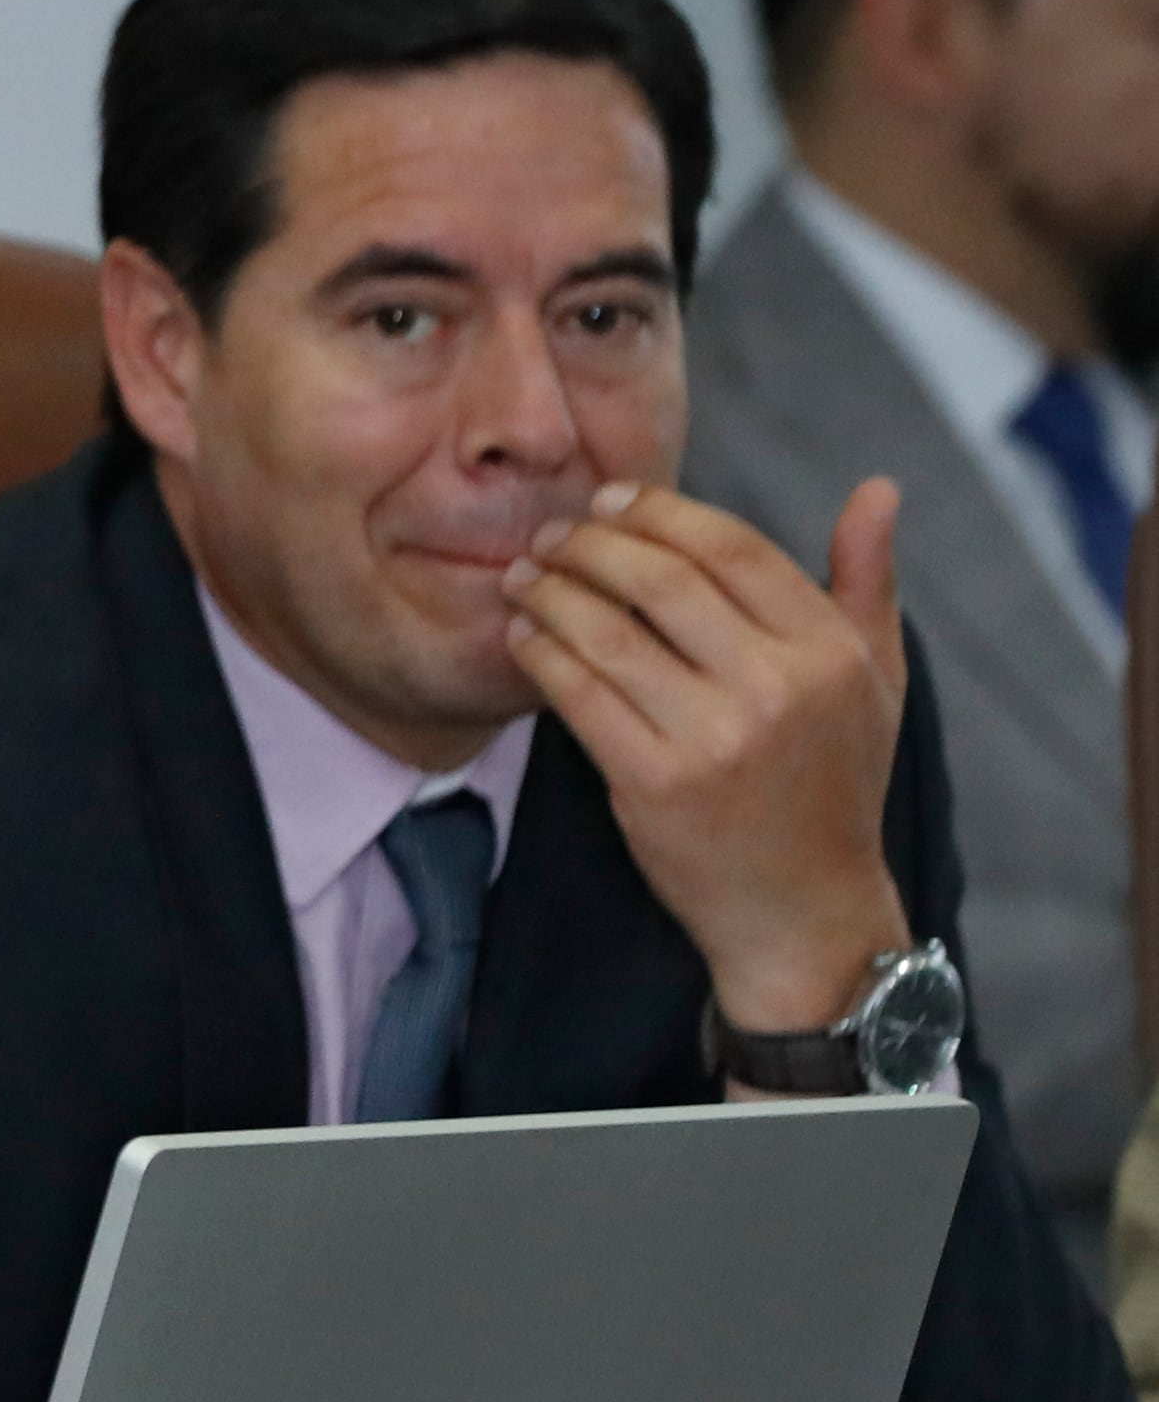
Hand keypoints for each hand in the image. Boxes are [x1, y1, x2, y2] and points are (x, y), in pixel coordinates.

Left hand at [501, 477, 912, 1034]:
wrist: (803, 912)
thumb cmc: (834, 786)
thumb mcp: (874, 682)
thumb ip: (867, 583)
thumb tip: (877, 489)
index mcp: (830, 652)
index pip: (733, 548)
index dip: (661, 512)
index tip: (610, 499)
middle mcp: (778, 688)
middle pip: (662, 580)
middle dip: (593, 544)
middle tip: (552, 534)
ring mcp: (714, 737)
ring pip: (609, 633)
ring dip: (552, 593)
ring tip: (523, 576)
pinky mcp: (653, 783)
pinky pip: (579, 695)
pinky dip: (541, 655)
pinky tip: (523, 635)